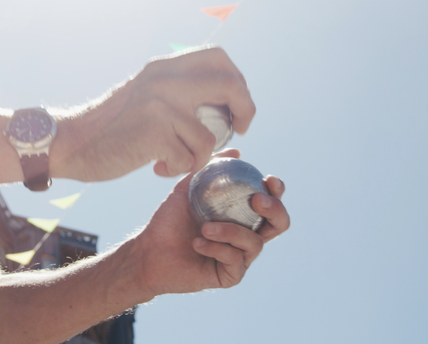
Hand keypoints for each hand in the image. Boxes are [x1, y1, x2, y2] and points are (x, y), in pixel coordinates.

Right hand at [52, 47, 254, 182]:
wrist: (70, 143)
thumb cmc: (108, 127)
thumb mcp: (143, 94)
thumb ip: (174, 90)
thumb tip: (221, 99)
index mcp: (162, 67)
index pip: (218, 57)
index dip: (238, 80)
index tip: (235, 106)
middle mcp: (163, 79)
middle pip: (231, 84)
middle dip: (246, 109)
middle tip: (240, 129)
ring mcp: (159, 105)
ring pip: (210, 135)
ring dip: (200, 156)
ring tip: (177, 160)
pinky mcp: (153, 133)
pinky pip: (189, 158)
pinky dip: (177, 170)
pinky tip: (156, 168)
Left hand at [127, 150, 289, 295]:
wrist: (148, 250)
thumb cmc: (169, 221)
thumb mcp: (187, 189)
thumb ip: (209, 170)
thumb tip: (237, 151)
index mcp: (241, 216)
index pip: (270, 204)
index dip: (276, 192)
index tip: (268, 179)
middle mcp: (245, 237)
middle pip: (279, 225)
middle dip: (275, 210)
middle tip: (257, 200)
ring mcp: (240, 258)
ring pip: (254, 243)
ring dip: (231, 231)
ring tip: (205, 226)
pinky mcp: (230, 276)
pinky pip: (235, 260)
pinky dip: (216, 248)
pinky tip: (197, 243)